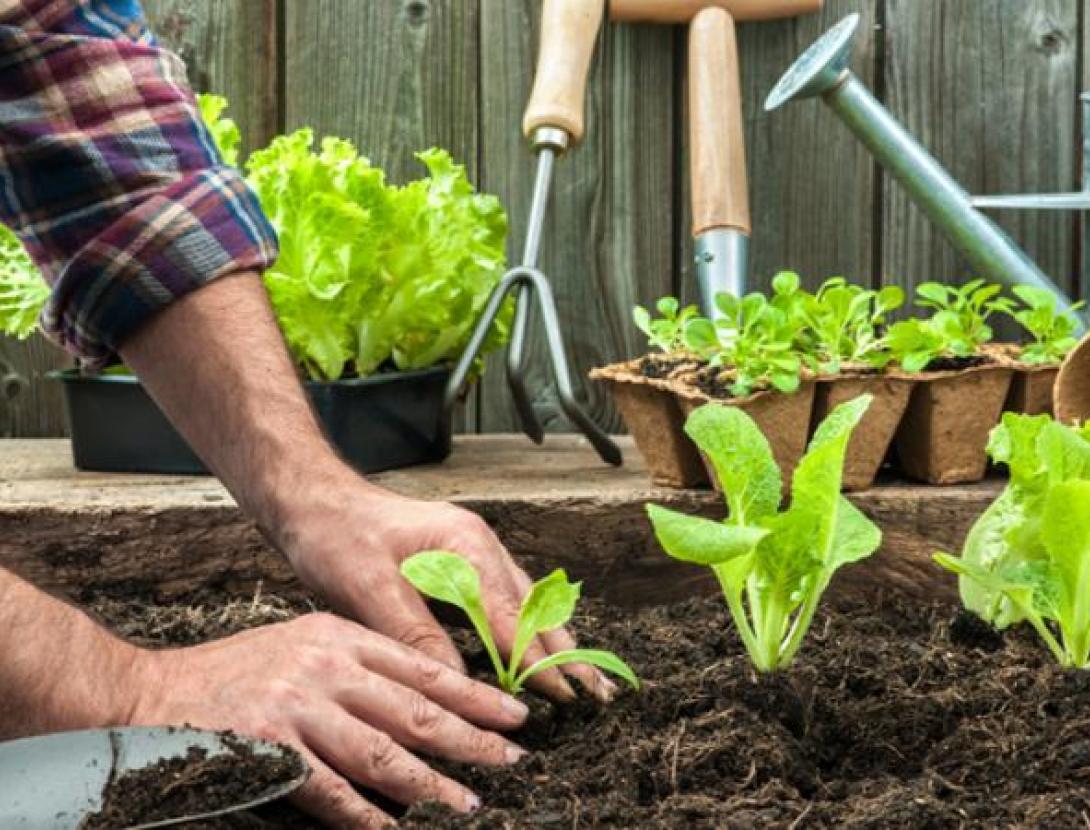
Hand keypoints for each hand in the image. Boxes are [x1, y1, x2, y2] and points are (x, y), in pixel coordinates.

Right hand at [128, 611, 529, 827]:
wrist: (154, 692)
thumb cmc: (237, 672)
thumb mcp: (304, 644)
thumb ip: (358, 666)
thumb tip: (420, 703)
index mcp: (340, 637)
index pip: (422, 667)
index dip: (473, 694)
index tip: (513, 714)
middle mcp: (325, 667)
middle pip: (414, 709)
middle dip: (470, 738)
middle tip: (512, 760)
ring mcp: (298, 708)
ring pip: (383, 752)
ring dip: (431, 783)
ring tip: (470, 803)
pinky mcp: (269, 749)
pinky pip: (331, 791)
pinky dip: (367, 814)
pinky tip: (396, 829)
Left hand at [276, 473, 615, 702]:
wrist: (314, 501)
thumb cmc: (337, 537)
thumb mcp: (368, 588)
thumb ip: (416, 634)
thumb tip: (457, 684)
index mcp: (466, 545)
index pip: (512, 615)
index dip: (538, 660)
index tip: (565, 695)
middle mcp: (480, 546)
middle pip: (534, 607)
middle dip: (566, 651)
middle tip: (598, 694)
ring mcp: (474, 553)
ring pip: (526, 604)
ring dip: (553, 643)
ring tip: (583, 680)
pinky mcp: (461, 564)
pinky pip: (506, 602)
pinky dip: (526, 631)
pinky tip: (537, 654)